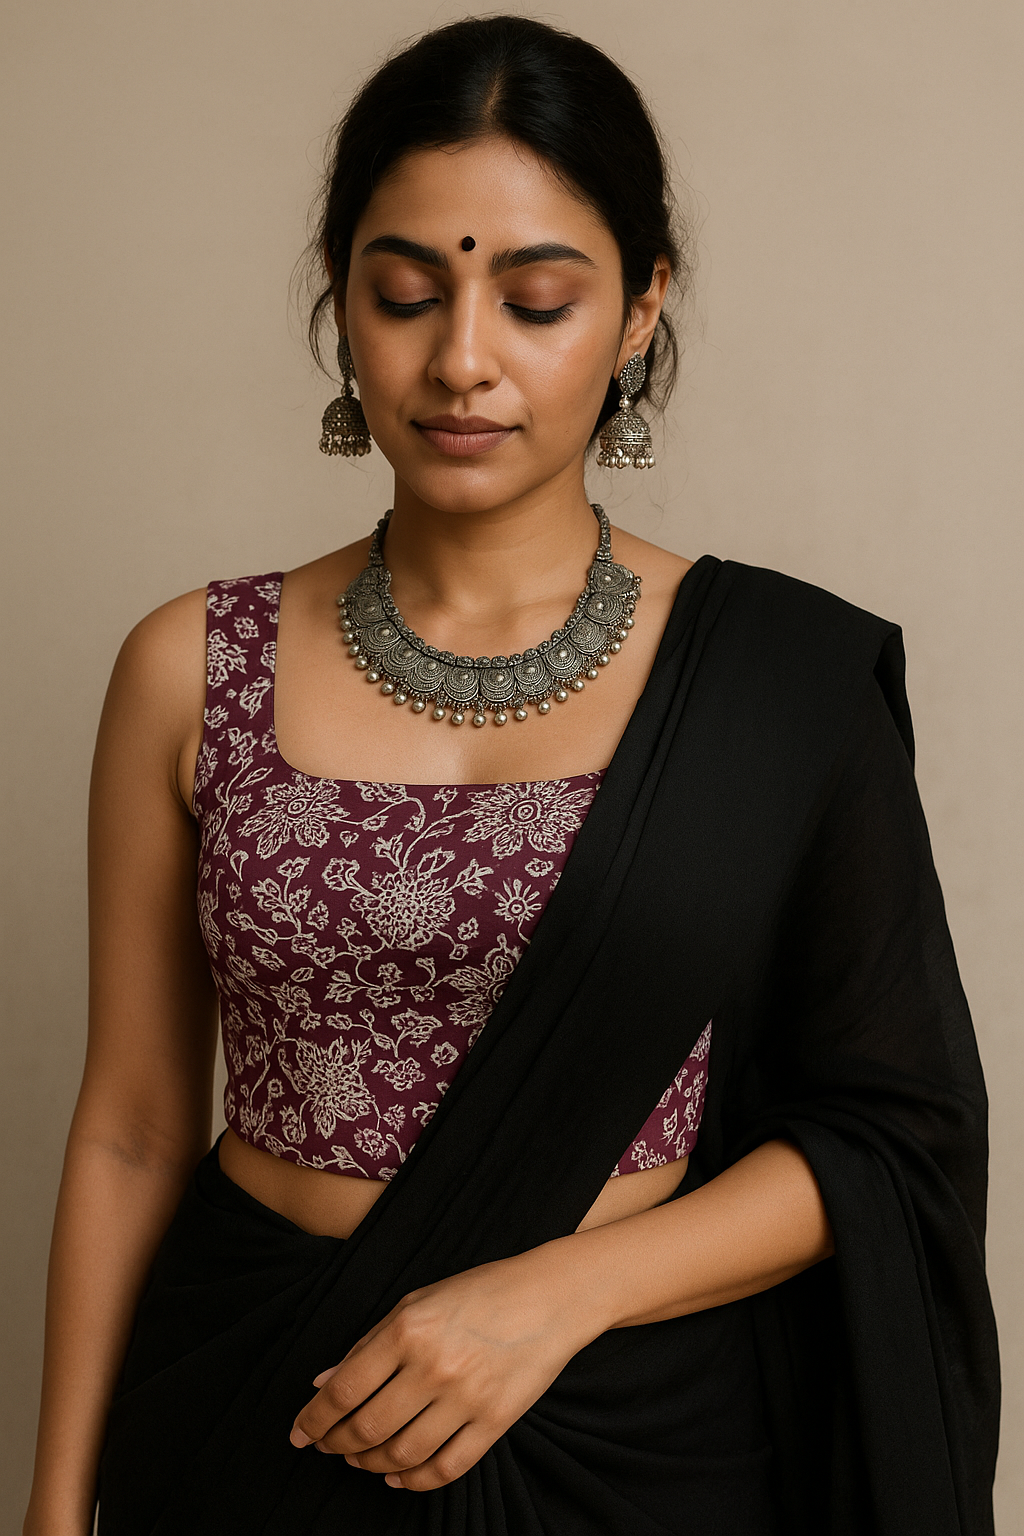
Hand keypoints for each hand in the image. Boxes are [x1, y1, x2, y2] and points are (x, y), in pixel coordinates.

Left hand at [288, 1246, 599, 1490]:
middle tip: (326, 1446)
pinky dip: (414, 1480)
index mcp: (408, 1329)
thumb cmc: (479, 1292)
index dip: (313, 1420)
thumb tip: (323, 1385)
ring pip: (402, 1454)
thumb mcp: (416, 1302)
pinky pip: (445, 1468)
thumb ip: (368, 1344)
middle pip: (367, 1428)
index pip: (344, 1390)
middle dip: (336, 1445)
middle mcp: (434, 1366)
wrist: (550, 1296)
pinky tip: (398, 1476)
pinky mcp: (495, 1422)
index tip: (299, 1435)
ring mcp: (467, 1398)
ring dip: (370, 1464)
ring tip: (359, 1458)